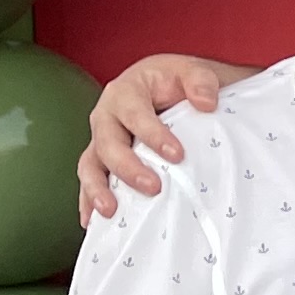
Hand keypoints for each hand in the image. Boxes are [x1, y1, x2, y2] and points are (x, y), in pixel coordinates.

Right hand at [78, 54, 235, 219]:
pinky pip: (91, 181)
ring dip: (97, 189)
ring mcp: (101, 140)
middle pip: (108, 143)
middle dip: (127, 167)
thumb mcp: (194, 72)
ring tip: (110, 210)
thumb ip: (201, 82)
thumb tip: (205, 103)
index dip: (153, 135)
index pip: (135, 114)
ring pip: (90, 164)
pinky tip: (93, 222)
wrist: (175, 90)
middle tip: (152, 187)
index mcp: (126, 91)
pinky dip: (88, 201)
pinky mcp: (103, 161)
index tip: (176, 155)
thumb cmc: (180, 82)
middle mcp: (107, 116)